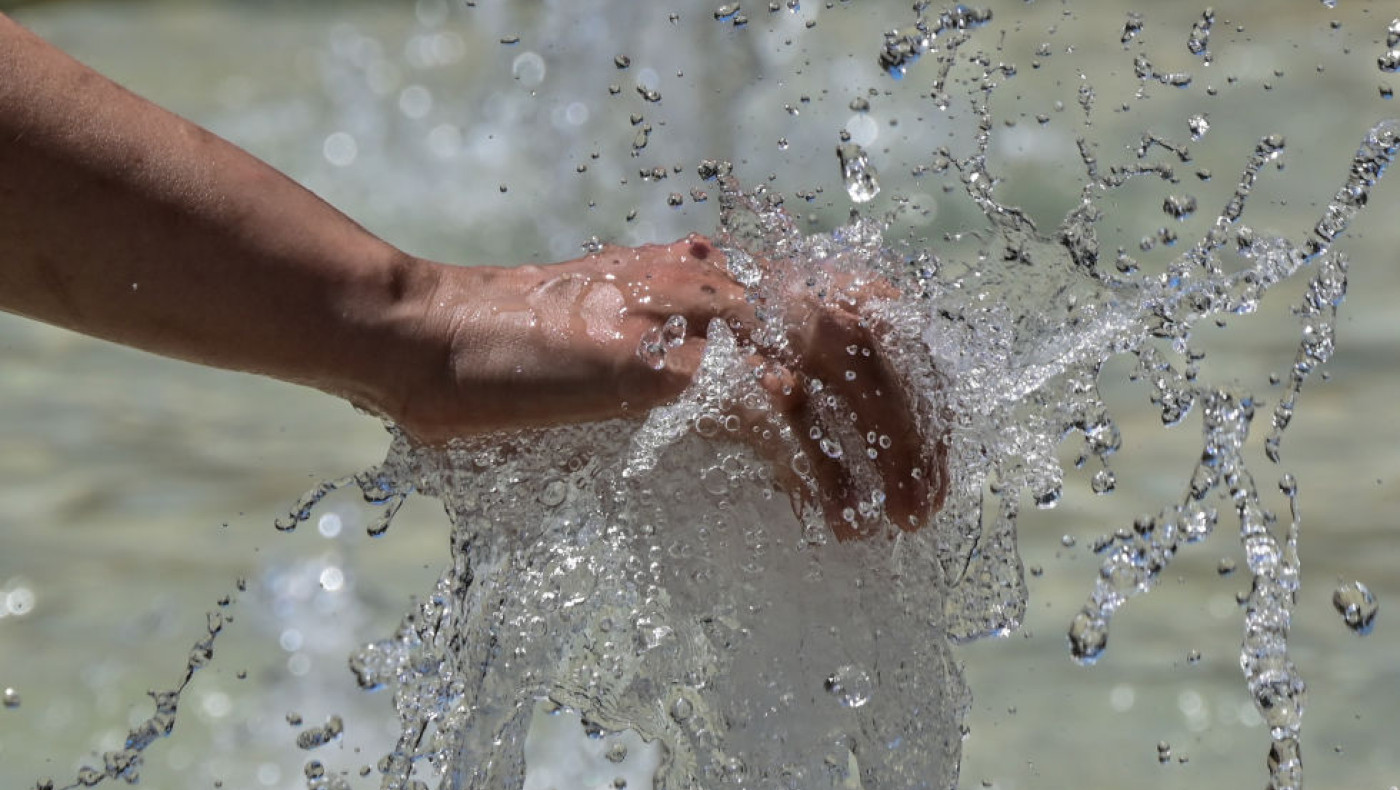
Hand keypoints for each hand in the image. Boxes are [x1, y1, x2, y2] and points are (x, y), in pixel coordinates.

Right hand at [382, 236, 945, 539]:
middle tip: (932, 491)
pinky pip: (769, 413)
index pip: (855, 290)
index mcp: (720, 269)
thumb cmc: (520, 352)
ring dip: (883, 445)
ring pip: (834, 362)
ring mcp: (688, 313)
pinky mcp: (657, 361)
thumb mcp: (631, 339)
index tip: (927, 434)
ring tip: (902, 515)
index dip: (911, 360)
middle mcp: (719, 276)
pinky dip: (814, 470)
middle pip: (864, 325)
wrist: (427, 334)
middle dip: (916, 414)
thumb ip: (699, 355)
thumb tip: (776, 410)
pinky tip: (832, 518)